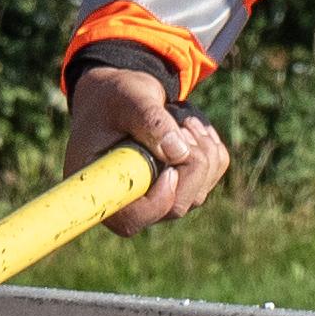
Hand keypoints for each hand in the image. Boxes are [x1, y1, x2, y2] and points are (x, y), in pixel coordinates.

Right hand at [63, 55, 230, 231]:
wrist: (123, 95)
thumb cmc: (115, 97)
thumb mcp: (128, 99)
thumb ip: (149, 120)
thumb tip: (180, 152)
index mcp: (101, 186)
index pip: (129, 220)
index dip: (155, 202)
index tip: (169, 170)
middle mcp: (130, 201)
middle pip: (175, 207)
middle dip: (190, 164)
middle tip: (181, 125)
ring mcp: (158, 198)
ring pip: (199, 192)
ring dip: (202, 149)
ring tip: (181, 119)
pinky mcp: (182, 186)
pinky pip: (213, 173)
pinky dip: (210, 145)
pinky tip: (190, 126)